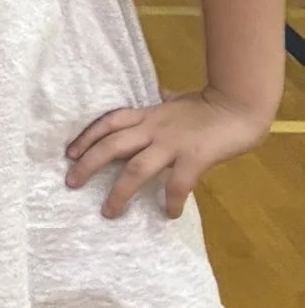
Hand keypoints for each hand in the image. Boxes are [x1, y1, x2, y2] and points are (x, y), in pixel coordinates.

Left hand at [65, 87, 268, 218]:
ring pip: (136, 169)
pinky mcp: (194, 157)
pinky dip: (172, 201)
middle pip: (112, 146)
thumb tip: (160, 93)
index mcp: (148, 114)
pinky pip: (177, 184)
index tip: (69, 153)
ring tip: (108, 212)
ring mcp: (172, 143)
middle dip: (88, 165)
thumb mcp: (177, 100)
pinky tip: (169, 214)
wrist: (239, 105)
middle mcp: (153, 128)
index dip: (87, 137)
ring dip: (120, 192)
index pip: (108, 122)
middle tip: (71, 183)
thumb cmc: (209, 104)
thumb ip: (164, 102)